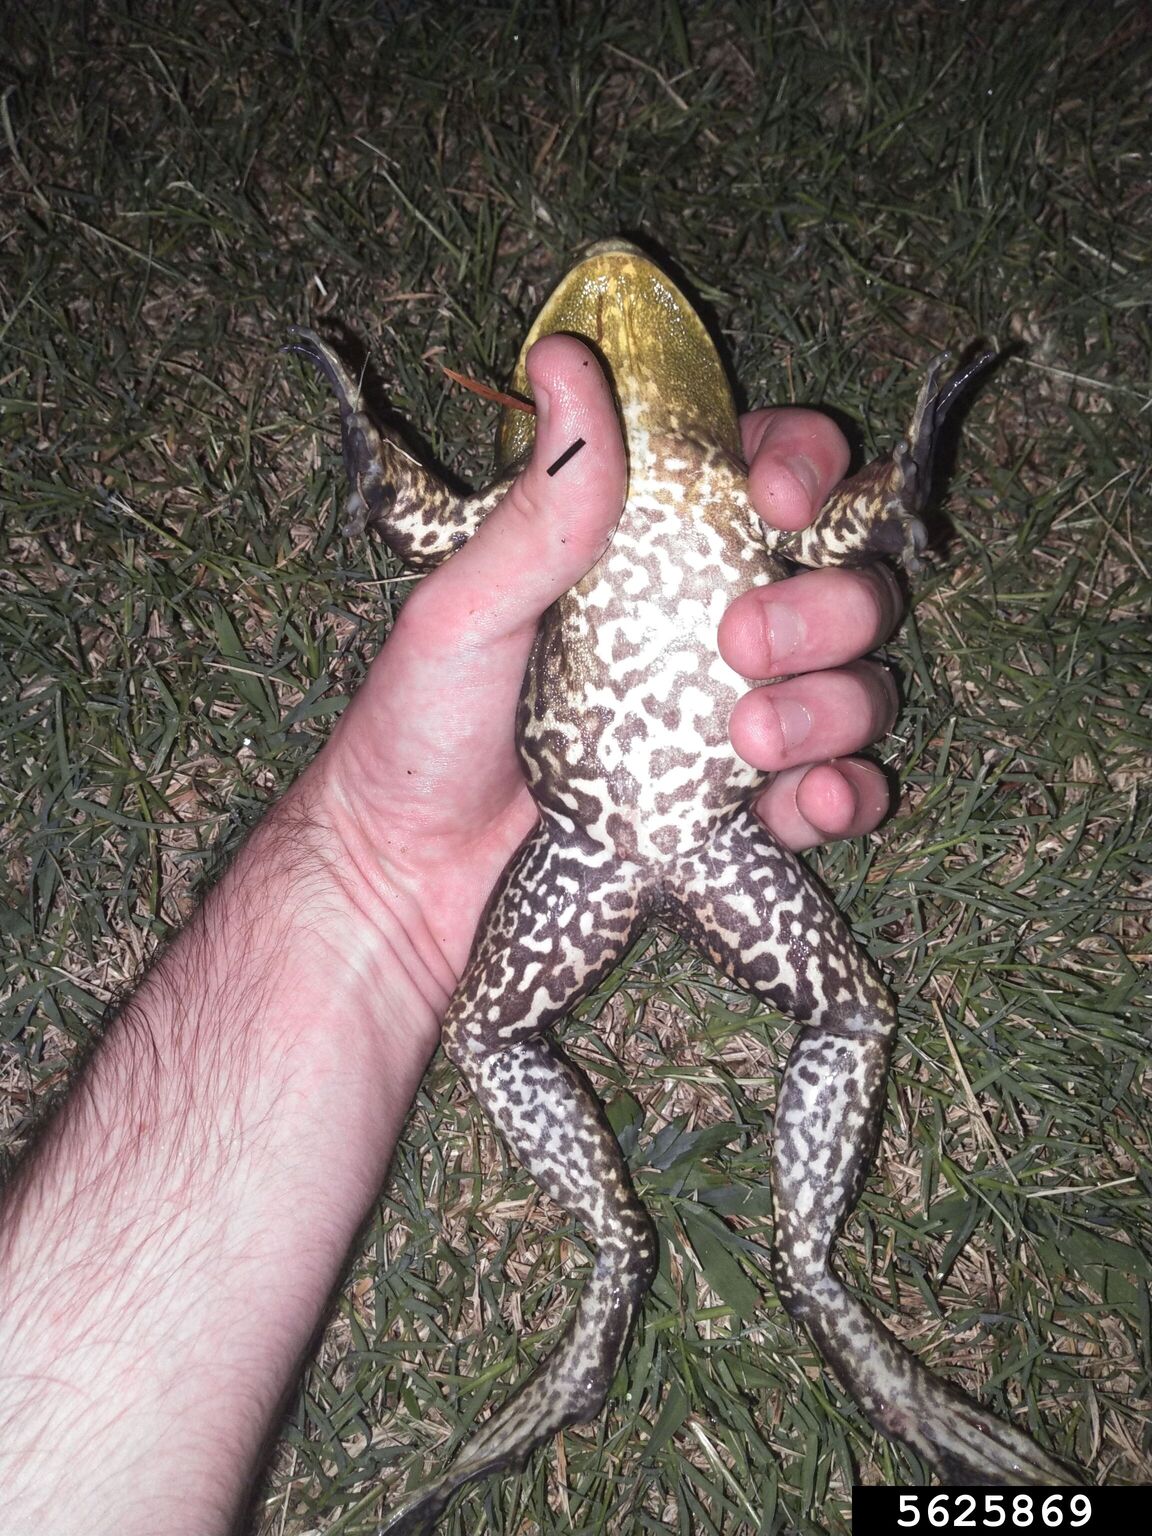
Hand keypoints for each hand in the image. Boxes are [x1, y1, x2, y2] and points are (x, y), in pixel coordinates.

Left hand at [315, 338, 901, 1012]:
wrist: (407, 881)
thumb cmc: (419, 732)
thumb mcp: (465, 608)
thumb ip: (538, 505)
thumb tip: (568, 360)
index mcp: (647, 554)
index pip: (767, 473)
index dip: (805, 468)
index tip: (778, 501)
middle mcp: (705, 627)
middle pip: (842, 582)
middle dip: (825, 604)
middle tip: (741, 642)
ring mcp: (732, 722)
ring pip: (856, 686)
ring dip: (835, 704)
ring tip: (752, 739)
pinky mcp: (738, 813)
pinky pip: (836, 795)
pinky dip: (845, 796)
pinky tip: (807, 802)